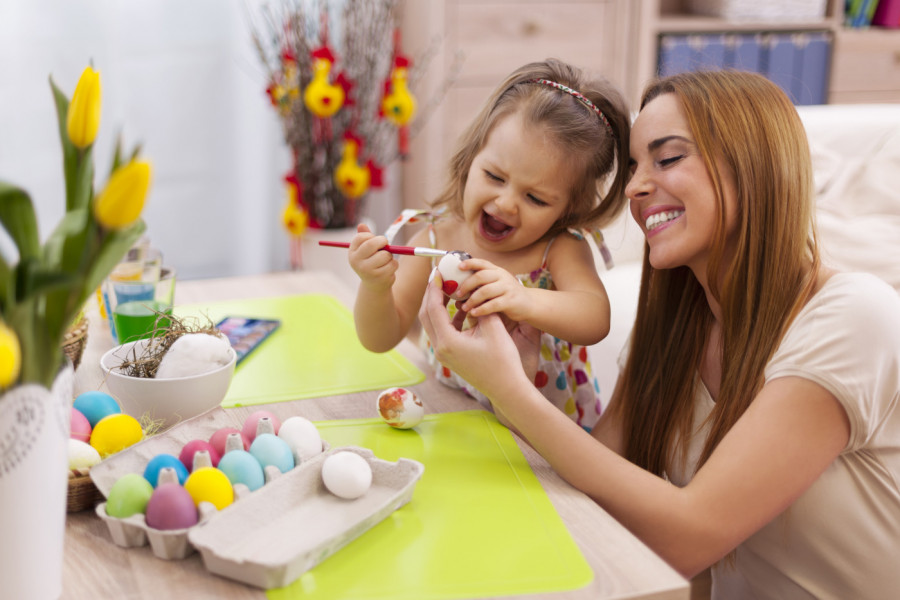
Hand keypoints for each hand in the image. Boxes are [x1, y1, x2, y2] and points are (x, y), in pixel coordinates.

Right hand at [348, 223, 395, 291]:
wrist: (374, 285)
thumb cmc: (371, 262)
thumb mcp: (366, 250)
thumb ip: (365, 237)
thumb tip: (361, 224)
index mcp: (352, 253)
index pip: (360, 237)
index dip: (371, 236)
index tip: (375, 240)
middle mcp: (356, 262)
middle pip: (371, 244)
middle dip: (383, 241)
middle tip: (386, 244)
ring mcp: (367, 270)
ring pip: (385, 255)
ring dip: (390, 256)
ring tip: (385, 261)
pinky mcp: (379, 277)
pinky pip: (392, 264)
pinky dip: (394, 264)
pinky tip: (388, 269)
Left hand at [420, 271, 539, 398]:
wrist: (507, 388)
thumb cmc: (503, 360)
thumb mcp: (493, 327)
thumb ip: (479, 307)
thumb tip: (470, 292)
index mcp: (448, 341)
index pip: (434, 308)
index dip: (435, 288)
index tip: (439, 272)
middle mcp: (440, 348)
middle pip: (427, 315)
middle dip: (432, 294)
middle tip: (438, 277)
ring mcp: (443, 354)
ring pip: (433, 323)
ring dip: (439, 305)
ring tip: (449, 289)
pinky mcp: (449, 356)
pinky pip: (443, 331)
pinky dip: (448, 318)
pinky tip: (462, 308)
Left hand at [455, 258, 531, 320]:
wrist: (529, 303)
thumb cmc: (507, 295)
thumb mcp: (496, 285)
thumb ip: (481, 286)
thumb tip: (458, 293)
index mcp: (497, 271)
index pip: (482, 263)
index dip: (469, 263)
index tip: (458, 267)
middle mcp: (502, 276)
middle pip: (480, 276)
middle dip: (466, 285)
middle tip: (457, 293)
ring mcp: (507, 288)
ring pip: (485, 291)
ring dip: (472, 299)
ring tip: (464, 307)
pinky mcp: (511, 301)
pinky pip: (493, 304)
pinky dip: (481, 309)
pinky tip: (474, 313)